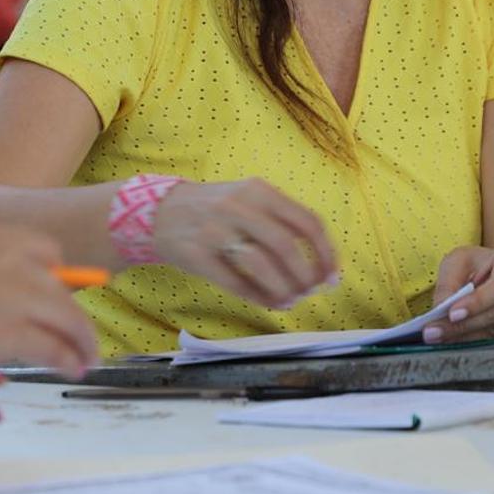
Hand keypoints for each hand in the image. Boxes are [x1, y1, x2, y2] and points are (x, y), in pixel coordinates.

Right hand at [150, 179, 337, 309]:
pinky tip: (270, 302)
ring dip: (284, 289)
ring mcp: (215, 230)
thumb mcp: (249, 200)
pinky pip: (235, 282)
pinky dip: (260, 297)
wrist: (161, 212)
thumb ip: (282, 222)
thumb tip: (320, 264)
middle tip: (310, 292)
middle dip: (305, 276)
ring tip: (292, 300)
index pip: (306, 222)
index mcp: (259, 191)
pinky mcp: (196, 255)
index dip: (325, 254)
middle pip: (286, 246)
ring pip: (262, 264)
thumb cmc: (217, 210)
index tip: (332, 277)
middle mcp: (238, 206)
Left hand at [425, 245, 493, 343]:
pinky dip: (479, 343)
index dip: (477, 302)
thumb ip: (449, 282)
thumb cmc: (481, 265)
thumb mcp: (461, 261)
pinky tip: (459, 342)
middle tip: (434, 333)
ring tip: (441, 339)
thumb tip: (440, 309)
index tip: (452, 314)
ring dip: (468, 337)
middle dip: (464, 325)